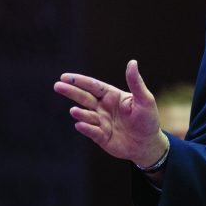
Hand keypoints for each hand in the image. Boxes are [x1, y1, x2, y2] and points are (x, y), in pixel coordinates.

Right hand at [53, 60, 167, 166]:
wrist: (148, 144)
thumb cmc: (148, 119)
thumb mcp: (145, 99)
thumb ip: (136, 82)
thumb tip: (132, 62)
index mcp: (112, 96)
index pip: (94, 86)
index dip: (80, 81)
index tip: (65, 77)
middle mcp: (103, 108)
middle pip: (84, 98)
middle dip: (72, 91)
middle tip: (58, 86)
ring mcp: (101, 122)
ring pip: (86, 115)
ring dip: (80, 113)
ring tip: (74, 110)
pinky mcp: (100, 137)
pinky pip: (92, 132)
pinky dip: (86, 128)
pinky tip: (80, 124)